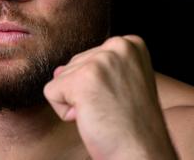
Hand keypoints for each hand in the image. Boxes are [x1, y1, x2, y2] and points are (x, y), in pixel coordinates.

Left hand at [44, 35, 177, 159]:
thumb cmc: (133, 126)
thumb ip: (91, 70)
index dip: (98, 85)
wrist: (142, 153)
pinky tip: (92, 119)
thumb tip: (58, 69)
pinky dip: (65, 113)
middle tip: (112, 109)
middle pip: (73, 65)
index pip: (89, 57)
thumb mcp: (120, 86)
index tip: (120, 99)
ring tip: (105, 113)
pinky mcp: (83, 79)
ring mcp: (101, 60)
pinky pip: (51, 92)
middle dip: (85, 92)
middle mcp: (118, 45)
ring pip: (61, 78)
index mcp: (131, 44)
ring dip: (77, 103)